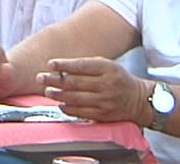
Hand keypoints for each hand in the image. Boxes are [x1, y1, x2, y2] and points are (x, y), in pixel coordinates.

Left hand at [38, 57, 152, 123]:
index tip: (50, 64)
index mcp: (107, 69)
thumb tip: (60, 67)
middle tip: (40, 77)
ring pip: (76, 98)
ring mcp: (105, 101)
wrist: (139, 100)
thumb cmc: (117, 79)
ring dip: (58, 94)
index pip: (82, 66)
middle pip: (75, 82)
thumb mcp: (107, 65)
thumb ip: (86, 65)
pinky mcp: (103, 115)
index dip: (64, 65)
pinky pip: (81, 112)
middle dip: (55, 80)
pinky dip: (68, 108)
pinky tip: (60, 104)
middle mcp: (106, 85)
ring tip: (47, 91)